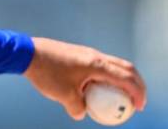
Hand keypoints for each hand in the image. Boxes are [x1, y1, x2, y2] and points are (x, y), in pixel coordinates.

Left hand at [23, 37, 146, 119]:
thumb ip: (77, 108)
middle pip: (126, 68)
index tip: (139, 107)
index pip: (127, 78)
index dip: (138, 93)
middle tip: (138, 101)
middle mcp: (95, 56)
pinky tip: (100, 88)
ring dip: (123, 79)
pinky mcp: (80, 54)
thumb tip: (82, 114)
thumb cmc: (47, 73)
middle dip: (137, 84)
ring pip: (114, 64)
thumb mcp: (64, 96)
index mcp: (97, 64)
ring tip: (122, 96)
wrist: (28, 53)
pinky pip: (101, 65)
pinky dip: (109, 76)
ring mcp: (88, 53)